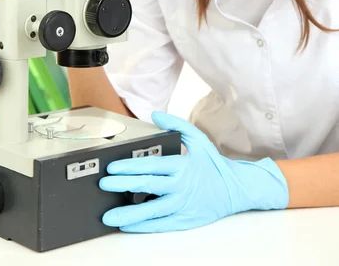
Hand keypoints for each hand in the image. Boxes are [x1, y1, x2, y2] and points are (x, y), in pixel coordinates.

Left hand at [99, 112, 288, 232]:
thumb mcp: (198, 138)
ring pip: (152, 211)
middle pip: (148, 186)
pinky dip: (143, 226)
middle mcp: (181, 186)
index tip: (111, 168)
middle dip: (123, 185)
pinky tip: (127, 225)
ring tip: (108, 216)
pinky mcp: (184, 221)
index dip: (130, 167)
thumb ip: (176, 125)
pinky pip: (160, 225)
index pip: (151, 165)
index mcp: (182, 165)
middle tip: (103, 185)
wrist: (236, 189)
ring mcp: (182, 206)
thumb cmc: (214, 164)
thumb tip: (155, 114)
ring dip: (129, 213)